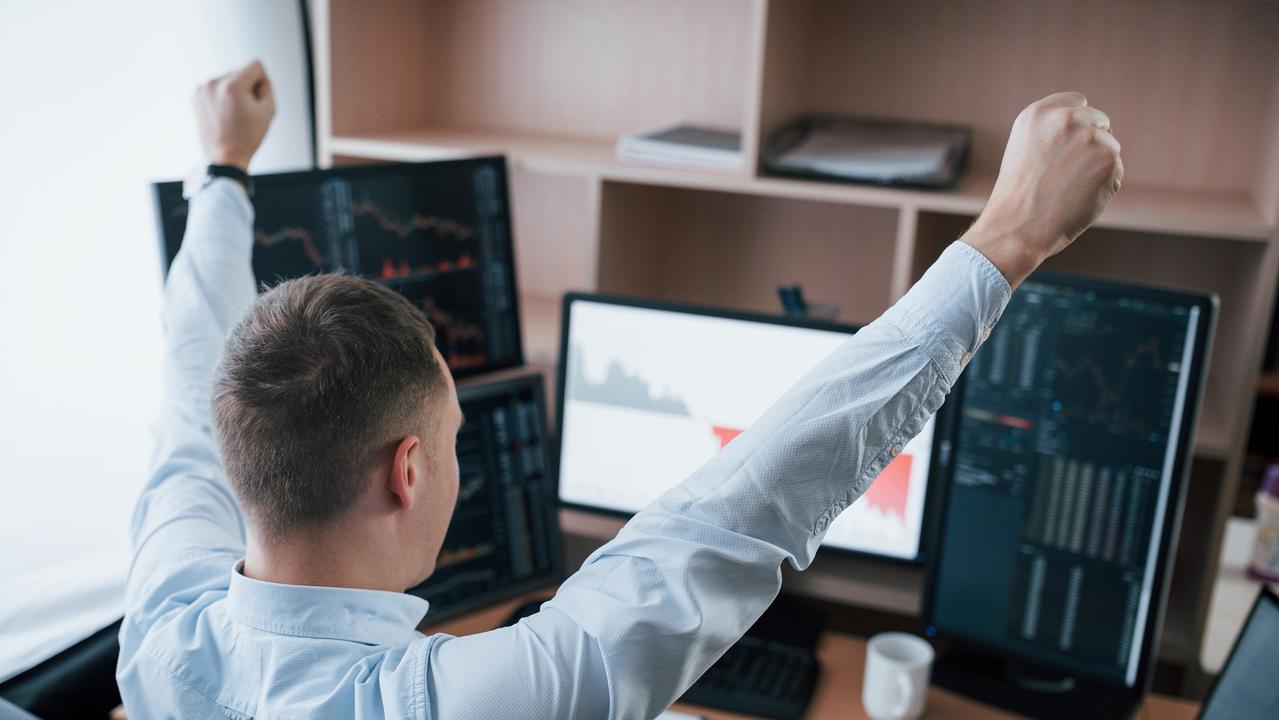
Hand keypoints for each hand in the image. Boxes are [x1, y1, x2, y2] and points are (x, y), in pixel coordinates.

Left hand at [193, 59, 275, 171]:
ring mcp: (203, 89)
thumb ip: (267, 86)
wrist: (225, 156)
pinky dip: (223, 97)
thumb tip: (256, 76)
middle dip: (247, 88)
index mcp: (232, 86)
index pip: (256, 65)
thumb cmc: (246, 137)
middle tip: (245, 112)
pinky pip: (217, 88)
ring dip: (235, 92)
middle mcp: (214, 83)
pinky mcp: (196, 95)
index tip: (257, 100)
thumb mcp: (268, 110)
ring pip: (229, 80)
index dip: (263, 83)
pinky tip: (224, 114)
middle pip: (241, 72)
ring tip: (234, 114)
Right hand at [963, 92, 1123, 286]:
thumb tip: (1092, 129)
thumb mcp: (1024, 149)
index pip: (1076, 103)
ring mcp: (1090, 137)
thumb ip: (1053, 132)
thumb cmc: (1018, 196)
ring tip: (1067, 189)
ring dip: (1097, 167)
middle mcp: (1065, 119)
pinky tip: (1079, 198)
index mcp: (1038, 113)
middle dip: (1091, 145)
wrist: (1017, 228)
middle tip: (1067, 175)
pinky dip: (1104, 187)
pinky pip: (1116, 171)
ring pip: (1110, 148)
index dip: (1076, 125)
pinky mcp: (1109, 159)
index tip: (1068, 145)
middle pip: (1100, 122)